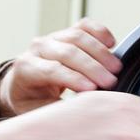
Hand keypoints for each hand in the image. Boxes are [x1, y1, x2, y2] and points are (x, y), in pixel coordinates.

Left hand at [0, 18, 121, 113]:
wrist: (24, 85)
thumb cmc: (32, 100)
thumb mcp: (38, 111)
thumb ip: (57, 110)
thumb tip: (81, 113)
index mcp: (27, 68)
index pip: (53, 69)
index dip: (75, 78)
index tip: (93, 89)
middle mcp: (38, 48)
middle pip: (68, 52)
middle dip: (92, 67)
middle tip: (110, 82)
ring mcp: (53, 37)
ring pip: (78, 36)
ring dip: (100, 52)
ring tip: (116, 68)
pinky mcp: (67, 32)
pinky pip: (85, 25)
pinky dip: (100, 32)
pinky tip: (112, 44)